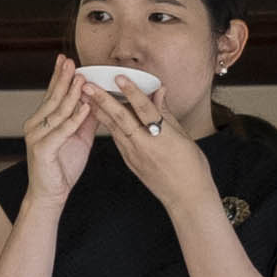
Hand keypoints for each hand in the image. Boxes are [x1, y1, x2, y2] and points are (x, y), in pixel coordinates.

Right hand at [15, 59, 98, 210]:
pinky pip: (62, 131)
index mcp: (42, 120)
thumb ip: (84, 119)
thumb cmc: (63, 167)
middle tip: (71, 62)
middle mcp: (35, 125)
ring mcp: (36, 137)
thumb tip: (96, 99)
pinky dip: (74, 119)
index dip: (58, 77)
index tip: (66, 60)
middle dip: (63, 79)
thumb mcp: (79, 138)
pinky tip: (85, 107)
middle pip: (53, 98)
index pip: (52, 94)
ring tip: (81, 80)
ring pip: (57, 112)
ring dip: (71, 94)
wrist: (51, 194)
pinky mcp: (42, 150)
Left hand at [75, 71, 212, 215]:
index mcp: (163, 137)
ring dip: (98, 109)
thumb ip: (167, 113)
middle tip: (87, 84)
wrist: (186, 199)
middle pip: (121, 118)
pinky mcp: (129, 161)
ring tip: (84, 94)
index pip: (145, 110)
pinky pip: (116, 138)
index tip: (119, 77)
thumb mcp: (184, 137)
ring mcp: (134, 155)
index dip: (131, 92)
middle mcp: (145, 145)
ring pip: (114, 128)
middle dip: (102, 99)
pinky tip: (97, 113)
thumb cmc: (192, 167)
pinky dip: (106, 124)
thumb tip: (159, 90)